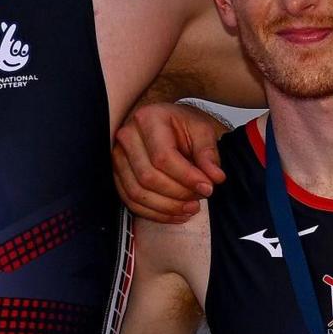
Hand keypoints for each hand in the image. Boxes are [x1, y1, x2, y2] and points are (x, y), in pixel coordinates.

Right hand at [111, 96, 229, 224]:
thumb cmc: (181, 124)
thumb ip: (208, 153)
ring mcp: (118, 157)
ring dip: (167, 208)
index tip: (207, 187)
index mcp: (148, 119)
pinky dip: (155, 213)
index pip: (163, 157)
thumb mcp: (201, 130)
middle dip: (178, 194)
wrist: (164, 122)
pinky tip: (176, 214)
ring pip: (137, 193)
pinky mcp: (117, 175)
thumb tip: (215, 177)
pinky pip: (131, 202)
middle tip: (201, 197)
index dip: (186, 177)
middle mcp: (127, 136)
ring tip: (191, 208)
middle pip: (148, 177)